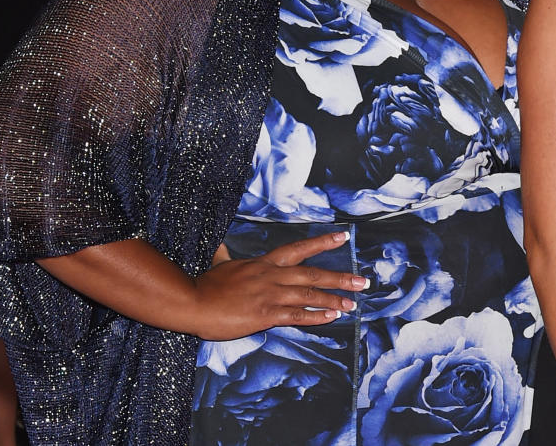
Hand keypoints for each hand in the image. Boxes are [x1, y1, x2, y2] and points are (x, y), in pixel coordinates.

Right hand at [189, 230, 366, 340]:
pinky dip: (317, 315)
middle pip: (313, 273)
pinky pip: (297, 315)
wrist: (193, 301)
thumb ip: (225, 255)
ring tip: (353, 303)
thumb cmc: (206, 285)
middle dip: (340, 277)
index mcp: (264, 263)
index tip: (344, 237)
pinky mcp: (266, 314)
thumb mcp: (220, 264)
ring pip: (310, 294)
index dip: (323, 242)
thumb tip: (220, 245)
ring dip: (334, 299)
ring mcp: (271, 294)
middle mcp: (273, 276)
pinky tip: (332, 317)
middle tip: (363, 281)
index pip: (299, 249)